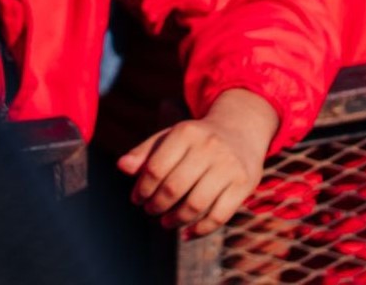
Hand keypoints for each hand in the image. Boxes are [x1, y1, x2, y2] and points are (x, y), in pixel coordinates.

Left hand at [120, 89, 278, 236]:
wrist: (240, 131)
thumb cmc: (195, 139)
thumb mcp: (169, 137)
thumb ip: (144, 153)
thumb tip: (121, 167)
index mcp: (185, 133)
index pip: (156, 168)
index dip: (142, 188)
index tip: (136, 199)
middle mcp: (209, 148)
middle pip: (174, 187)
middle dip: (157, 205)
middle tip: (150, 211)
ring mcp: (229, 166)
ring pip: (197, 204)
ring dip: (176, 219)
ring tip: (165, 222)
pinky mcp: (244, 184)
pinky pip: (220, 216)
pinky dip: (200, 229)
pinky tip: (186, 233)